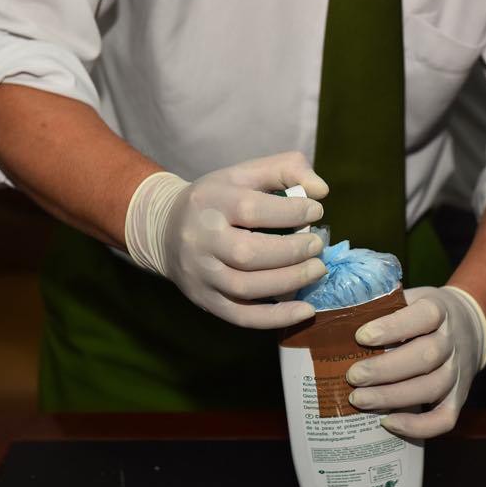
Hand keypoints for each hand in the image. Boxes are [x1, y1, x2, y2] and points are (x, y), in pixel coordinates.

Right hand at [124, 151, 328, 327]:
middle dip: (292, 251)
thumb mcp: (243, 174)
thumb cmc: (216, 200)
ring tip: (316, 269)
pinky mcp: (205, 301)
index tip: (316, 211)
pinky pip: (241, 316)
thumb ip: (285, 169)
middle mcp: (200, 240)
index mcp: (209, 202)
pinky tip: (305, 311)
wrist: (164, 230)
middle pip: (248, 253)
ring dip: (289, 282)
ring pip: (246, 288)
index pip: (251, 209)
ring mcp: (201, 275)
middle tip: (317, 245)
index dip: (290, 212)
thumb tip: (321, 190)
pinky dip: (276, 317)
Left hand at [345, 286, 485, 438]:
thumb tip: (338, 315)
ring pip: (431, 388)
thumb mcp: (410, 297)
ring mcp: (458, 372)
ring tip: (358, 399)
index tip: (360, 336)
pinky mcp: (459, 397)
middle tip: (352, 376)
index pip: (422, 317)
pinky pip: (444, 418)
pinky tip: (388, 422)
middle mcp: (452, 342)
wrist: (472, 327)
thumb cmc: (424, 314)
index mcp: (439, 310)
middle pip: (425, 357)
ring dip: (392, 397)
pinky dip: (418, 426)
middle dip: (385, 370)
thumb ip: (382, 305)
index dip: (392, 328)